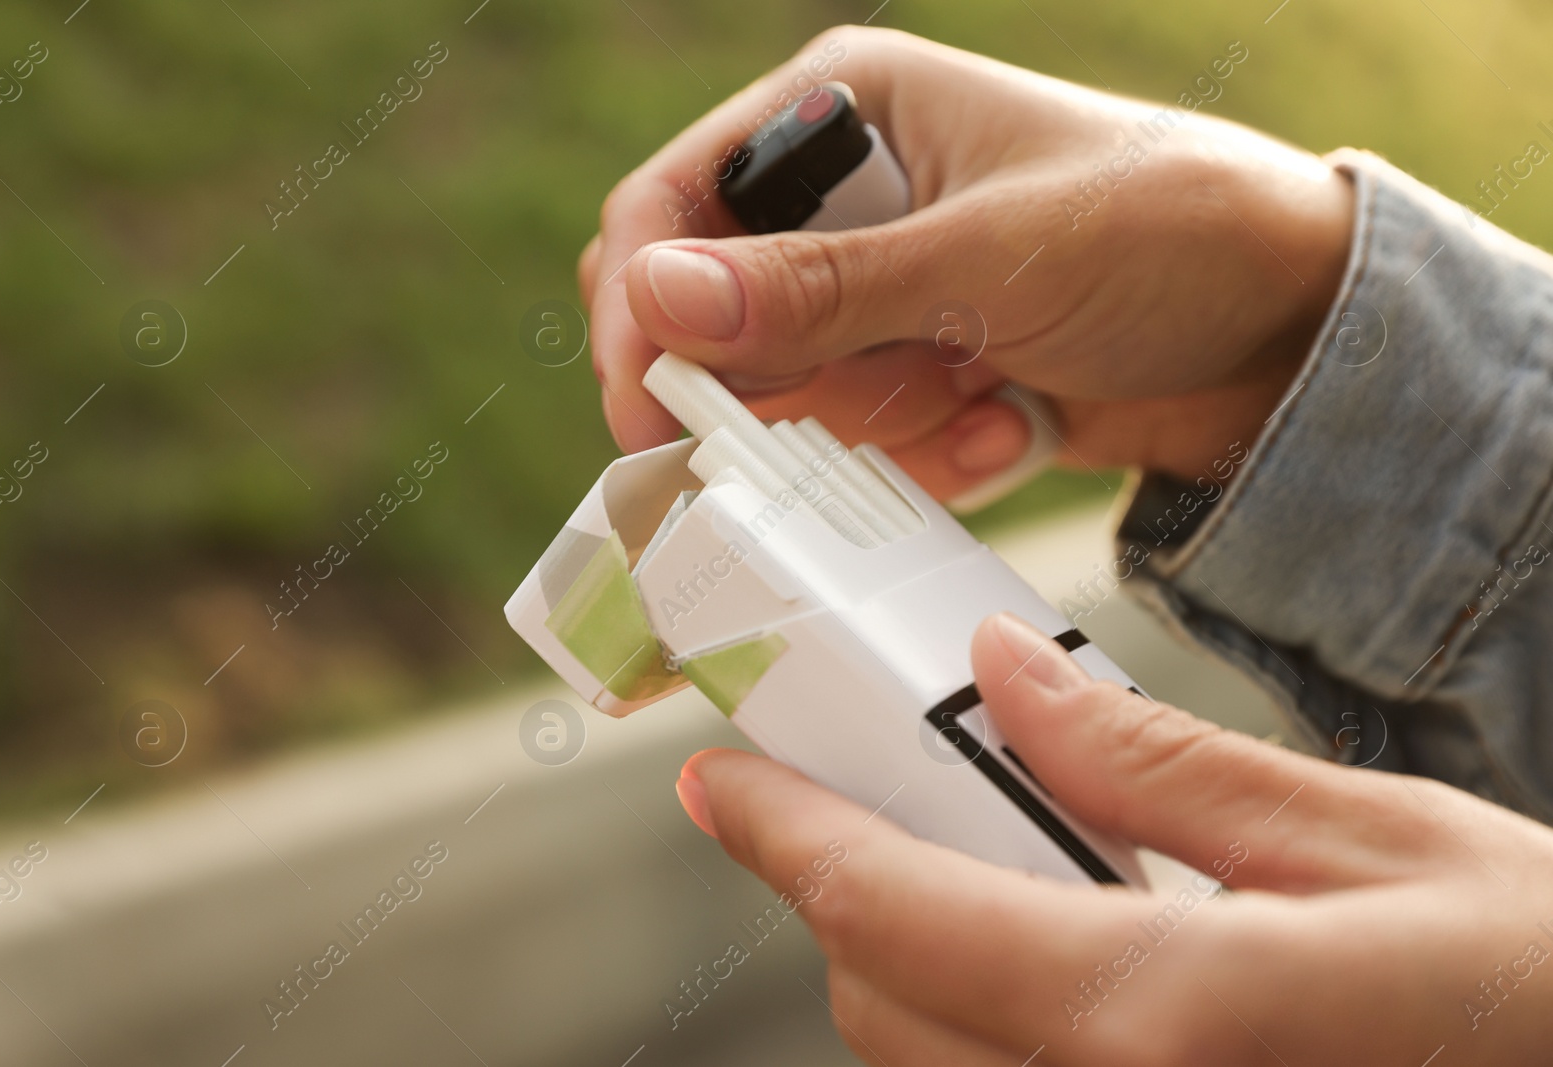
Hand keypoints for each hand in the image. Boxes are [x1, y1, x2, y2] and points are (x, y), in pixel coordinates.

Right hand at [581, 26, 1354, 498]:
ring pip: (791, 399)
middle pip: (717, 320)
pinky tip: (1021, 418)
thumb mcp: (990, 254)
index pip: (671, 203)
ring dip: (888, 425)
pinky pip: (862, 443)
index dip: (642, 308)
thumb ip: (819, 286)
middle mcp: (845, 201)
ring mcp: (880, 294)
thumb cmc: (1168, 231)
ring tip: (993, 398)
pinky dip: (936, 452)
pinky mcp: (918, 371)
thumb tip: (656, 299)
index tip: (650, 415)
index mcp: (843, 110)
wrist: (1295, 335)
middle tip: (868, 414)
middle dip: (788, 389)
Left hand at [674, 613, 1552, 1064]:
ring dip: (924, 963)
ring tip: (999, 863)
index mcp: (1169, 1019)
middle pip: (888, 1007)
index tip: (724, 780)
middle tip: (884, 791)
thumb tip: (1008, 678)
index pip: (894, 916)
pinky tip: (1078, 953)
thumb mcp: (1379, 844)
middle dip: (856, 892)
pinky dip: (999, 1023)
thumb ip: (1165, 768)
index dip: (786, 834)